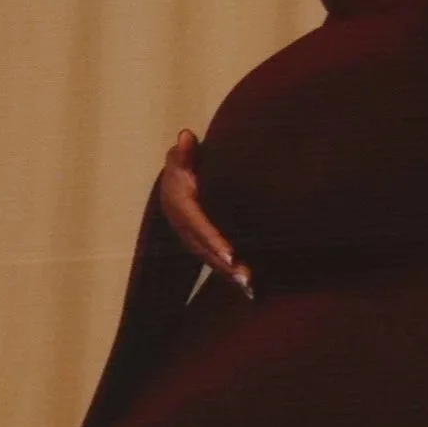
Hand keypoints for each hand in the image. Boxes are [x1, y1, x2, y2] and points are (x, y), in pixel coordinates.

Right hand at [158, 130, 250, 290]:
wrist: (176, 186)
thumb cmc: (184, 167)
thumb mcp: (181, 158)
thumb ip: (184, 151)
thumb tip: (186, 136)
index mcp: (179, 206)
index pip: (197, 226)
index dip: (213, 240)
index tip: (230, 253)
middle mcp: (184, 229)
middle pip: (206, 250)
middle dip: (225, 265)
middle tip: (247, 277)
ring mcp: (192, 241)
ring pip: (211, 261)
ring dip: (230, 275)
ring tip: (251, 286)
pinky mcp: (202, 248)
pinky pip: (216, 263)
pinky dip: (231, 275)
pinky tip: (251, 290)